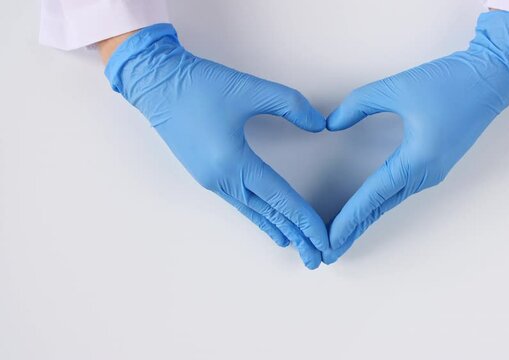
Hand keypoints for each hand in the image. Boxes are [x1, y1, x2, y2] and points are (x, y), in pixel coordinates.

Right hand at [105, 24, 328, 268]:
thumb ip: (291, 105)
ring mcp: (210, 179)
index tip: (321, 237)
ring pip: (251, 211)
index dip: (304, 219)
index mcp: (233, 162)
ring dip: (276, 228)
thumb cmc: (198, 85)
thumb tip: (320, 123)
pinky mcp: (204, 173)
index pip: (279, 198)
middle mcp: (221, 178)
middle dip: (294, 236)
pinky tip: (267, 221)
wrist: (155, 82)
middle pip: (266, 214)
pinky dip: (257, 215)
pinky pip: (238, 202)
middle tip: (315, 258)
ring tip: (295, 245)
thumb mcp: (250, 89)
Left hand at [323, 11, 508, 262]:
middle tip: (329, 252)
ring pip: (391, 201)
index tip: (330, 239)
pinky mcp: (436, 163)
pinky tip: (369, 206)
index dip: (348, 218)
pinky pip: (402, 190)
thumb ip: (359, 104)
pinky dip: (381, 202)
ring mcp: (433, 171)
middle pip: (381, 207)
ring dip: (366, 217)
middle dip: (353, 229)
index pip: (373, 196)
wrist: (493, 76)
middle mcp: (426, 173)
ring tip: (343, 234)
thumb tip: (332, 123)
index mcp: (416, 160)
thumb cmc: (450, 82)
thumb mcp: (396, 88)